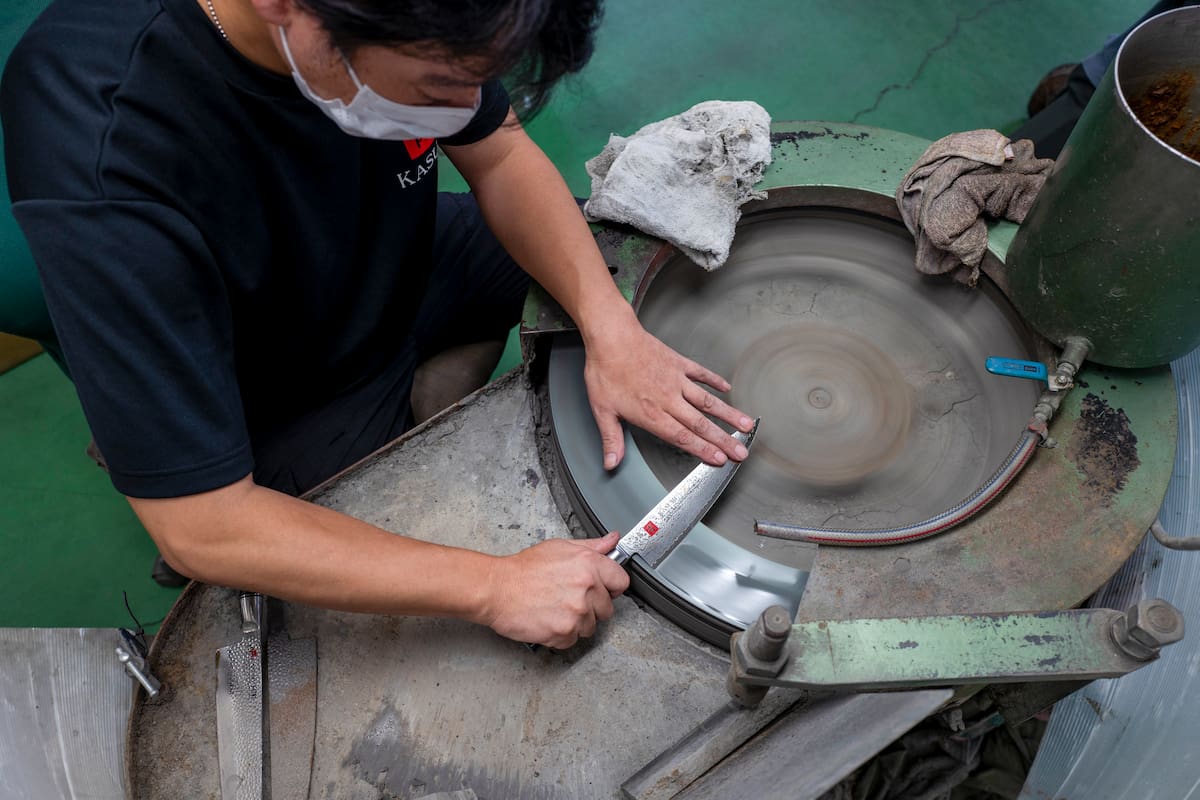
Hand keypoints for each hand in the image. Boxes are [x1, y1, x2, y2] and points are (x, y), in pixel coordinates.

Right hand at [480, 532, 629, 648]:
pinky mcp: (564, 632)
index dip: (610, 586)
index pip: (621, 582)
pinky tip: (549, 619)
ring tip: (556, 608)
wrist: (497, 589)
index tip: (601, 588)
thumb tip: (612, 540)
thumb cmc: (524, 569)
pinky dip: (562, 634)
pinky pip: (573, 639)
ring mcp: (577, 612)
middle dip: (591, 606)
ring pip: (591, 626)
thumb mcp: (559, 547)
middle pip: (607, 609)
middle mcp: (587, 588)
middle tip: (569, 598)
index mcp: (589, 564)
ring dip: (577, 622)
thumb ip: (591, 546)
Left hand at [583, 316, 754, 468]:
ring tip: (746, 424)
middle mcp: (669, 398)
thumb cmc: (605, 371)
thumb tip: (611, 463)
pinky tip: (726, 389)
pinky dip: (715, 381)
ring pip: (707, 401)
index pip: (682, 437)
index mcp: (652, 413)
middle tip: (741, 452)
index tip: (720, 459)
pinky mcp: (678, 363)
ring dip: (728, 414)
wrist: (612, 336)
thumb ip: (611, 439)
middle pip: (701, 424)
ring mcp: (676, 380)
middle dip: (724, 440)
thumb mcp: (602, 409)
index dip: (702, 450)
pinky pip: (701, 373)